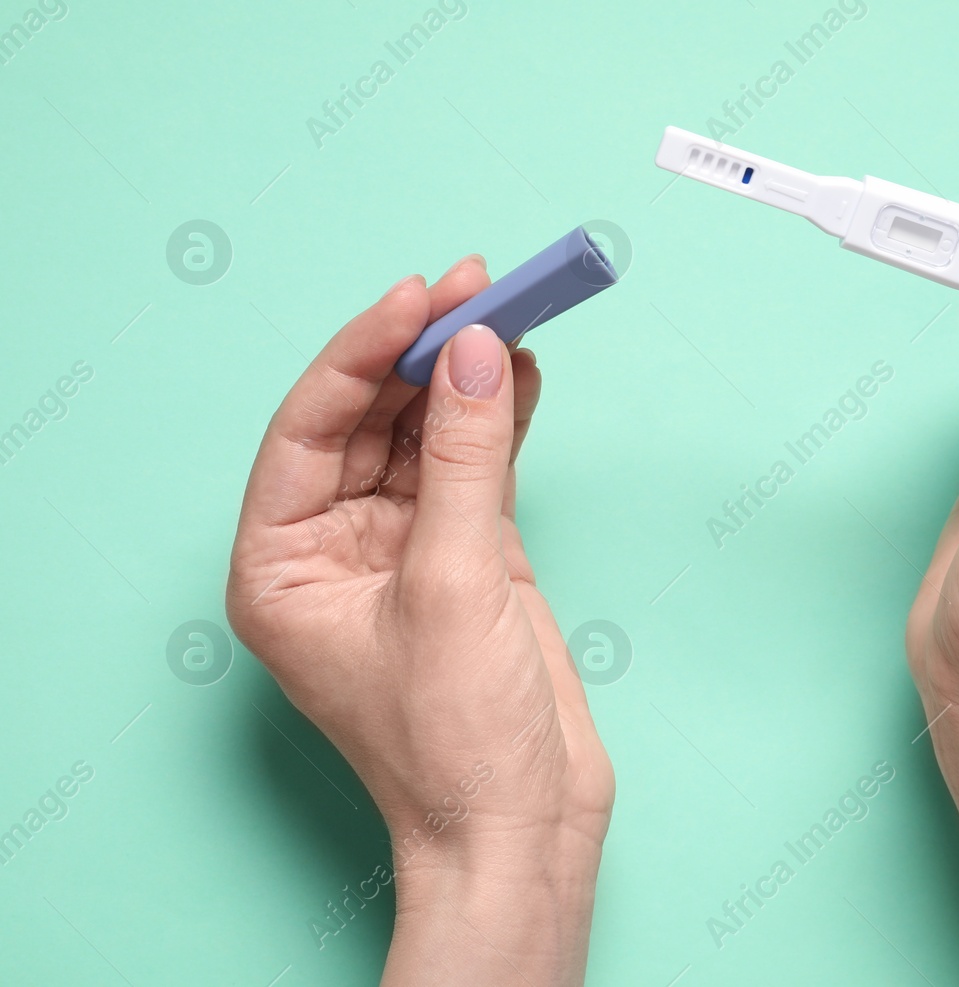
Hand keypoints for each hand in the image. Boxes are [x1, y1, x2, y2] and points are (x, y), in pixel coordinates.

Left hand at [225, 256, 612, 986]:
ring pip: (428, 436)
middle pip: (371, 420)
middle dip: (422, 352)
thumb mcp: (454, 585)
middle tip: (480, 286)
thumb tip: (473, 352)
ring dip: (465, 377)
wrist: (522, 825)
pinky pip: (477, 467)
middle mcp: (334, 549)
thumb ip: (463, 460)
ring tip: (509, 311)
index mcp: (282, 565)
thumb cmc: (454, 740)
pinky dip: (503, 421)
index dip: (363, 354)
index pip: (310, 427)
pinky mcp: (469, 557)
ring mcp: (405, 550)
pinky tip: (522, 373)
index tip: (420, 296)